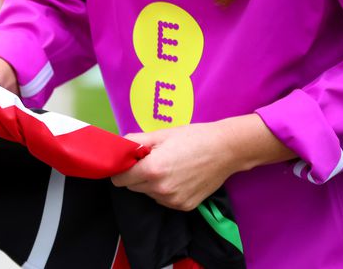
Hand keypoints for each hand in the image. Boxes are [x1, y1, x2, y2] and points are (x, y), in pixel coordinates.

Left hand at [113, 114, 293, 210]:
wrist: (225, 150)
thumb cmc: (192, 137)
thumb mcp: (160, 135)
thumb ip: (135, 142)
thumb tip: (117, 148)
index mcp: (152, 170)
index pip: (119, 180)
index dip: (120, 170)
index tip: (128, 162)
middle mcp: (160, 189)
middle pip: (132, 187)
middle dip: (136, 175)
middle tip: (150, 160)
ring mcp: (173, 200)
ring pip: (148, 194)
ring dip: (150, 183)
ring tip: (168, 166)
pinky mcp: (184, 206)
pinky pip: (163, 200)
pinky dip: (165, 190)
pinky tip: (178, 176)